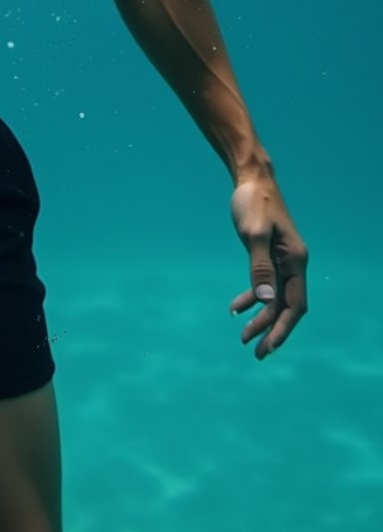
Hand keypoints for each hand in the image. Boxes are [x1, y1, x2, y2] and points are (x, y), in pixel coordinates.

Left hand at [229, 175, 307, 357]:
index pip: (295, 305)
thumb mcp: (253, 233)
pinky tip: (236, 308)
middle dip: (271, 330)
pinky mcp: (269, 255)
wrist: (251, 178)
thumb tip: (265, 300)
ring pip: (275, 298)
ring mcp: (282, 260)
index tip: (269, 347)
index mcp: (295, 260)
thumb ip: (259, 266)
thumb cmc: (253, 202)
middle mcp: (293, 263)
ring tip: (243, 337)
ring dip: (261, 318)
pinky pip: (265, 285)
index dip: (283, 328)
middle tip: (255, 353)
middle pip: (286, 306)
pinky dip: (252, 298)